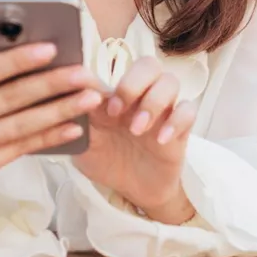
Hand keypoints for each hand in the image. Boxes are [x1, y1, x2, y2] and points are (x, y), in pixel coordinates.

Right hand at [0, 24, 102, 179]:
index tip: (51, 48)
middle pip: (8, 99)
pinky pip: (21, 148)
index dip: (17, 60)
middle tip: (84, 73)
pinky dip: (50, 137)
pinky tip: (75, 125)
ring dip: (60, 111)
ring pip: (20, 126)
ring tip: (90, 97)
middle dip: (51, 84)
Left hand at [71, 56, 198, 223]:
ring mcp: (163, 110)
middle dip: (133, 83)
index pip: (116, 66)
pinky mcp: (181, 128)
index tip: (93, 102)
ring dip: (153, 102)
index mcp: (117, 94)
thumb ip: (80, 117)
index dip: (105, 78)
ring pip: (171, 82)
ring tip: (137, 129)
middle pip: (149, 65)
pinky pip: (189, 110)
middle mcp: (142, 96)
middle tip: (115, 111)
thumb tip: (68, 89)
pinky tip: (161, 140)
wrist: (133, 191)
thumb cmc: (107, 161)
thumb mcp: (86, 143)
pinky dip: (176, 121)